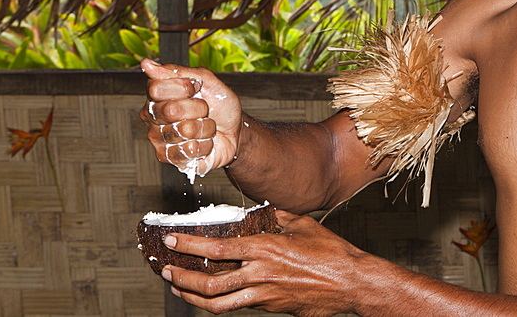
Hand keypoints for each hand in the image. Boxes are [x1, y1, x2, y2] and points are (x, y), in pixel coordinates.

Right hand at [139, 59, 241, 177]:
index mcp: (157, 95)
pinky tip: (203, 142)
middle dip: (199, 108)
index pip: (156, 88)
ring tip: (205, 126)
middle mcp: (153, 117)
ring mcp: (159, 139)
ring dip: (205, 127)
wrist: (235, 131)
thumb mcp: (206, 80)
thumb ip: (178, 72)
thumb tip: (146, 64)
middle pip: (171, 109)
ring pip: (184, 131)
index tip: (196, 88)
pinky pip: (189, 150)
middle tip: (204, 110)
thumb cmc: (219, 105)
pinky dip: (205, 145)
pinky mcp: (169, 157)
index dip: (183, 87)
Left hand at [160, 210, 361, 315]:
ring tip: (178, 288)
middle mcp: (261, 274)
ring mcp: (265, 295)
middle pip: (209, 283)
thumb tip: (262, 210)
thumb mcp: (303, 224)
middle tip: (165, 269)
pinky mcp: (271, 307)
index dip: (190, 246)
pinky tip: (211, 294)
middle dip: (181, 278)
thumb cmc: (331, 251)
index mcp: (266, 249)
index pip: (218, 249)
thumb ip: (278, 217)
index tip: (172, 240)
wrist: (351, 282)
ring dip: (192, 297)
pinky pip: (238, 306)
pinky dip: (219, 301)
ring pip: (218, 304)